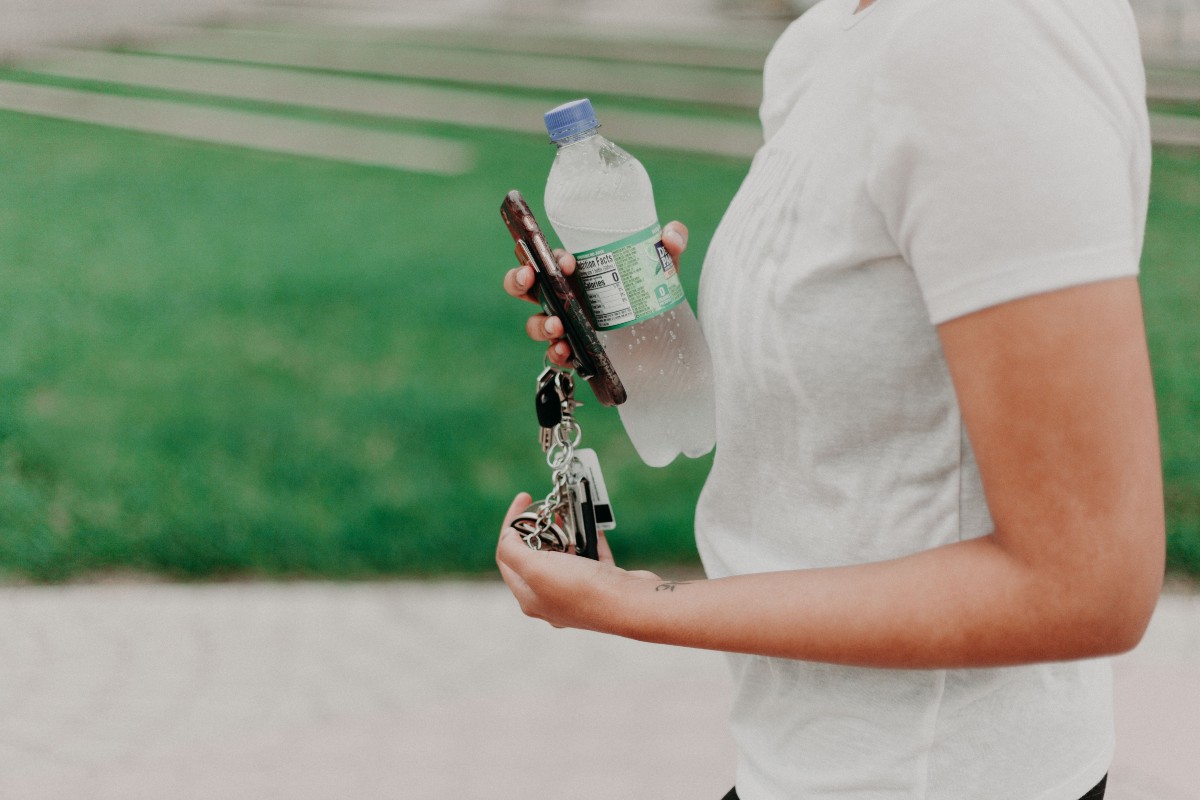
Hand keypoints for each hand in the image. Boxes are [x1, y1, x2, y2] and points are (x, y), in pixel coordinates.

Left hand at [496, 493, 662, 631]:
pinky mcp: (603, 584)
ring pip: (565, 555)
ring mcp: (578, 592)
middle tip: (546, 507)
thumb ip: (512, 551)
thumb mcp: (535, 568)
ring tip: (568, 511)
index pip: (508, 557)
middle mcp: (552, 598)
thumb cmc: (581, 589)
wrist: (631, 604)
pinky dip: (589, 538)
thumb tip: (507, 536)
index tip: (524, 500)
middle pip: (536, 556)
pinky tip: (591, 523)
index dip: (511, 526)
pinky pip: (591, 556)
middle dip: (540, 528)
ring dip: (566, 531)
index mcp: (530, 597)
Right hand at [501, 222, 688, 366]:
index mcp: (577, 272)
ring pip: (536, 323)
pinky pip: (556, 355)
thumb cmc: (653, 291)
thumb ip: (671, 242)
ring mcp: (568, 325)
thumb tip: (672, 236)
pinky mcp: (577, 351)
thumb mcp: (663, 264)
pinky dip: (556, 354)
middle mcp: (565, 297)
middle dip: (518, 280)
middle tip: (528, 278)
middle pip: (526, 286)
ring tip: (558, 327)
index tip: (568, 263)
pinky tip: (565, 353)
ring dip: (540, 324)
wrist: (665, 336)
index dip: (549, 257)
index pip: (550, 259)